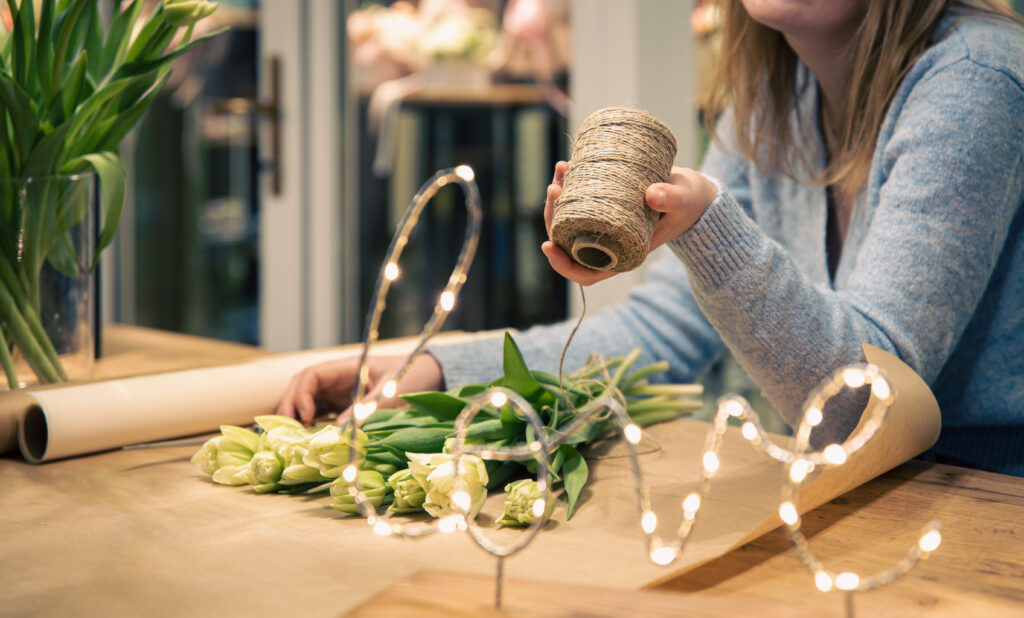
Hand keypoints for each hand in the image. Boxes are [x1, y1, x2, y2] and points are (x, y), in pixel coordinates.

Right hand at [275, 353, 443, 424]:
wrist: (432, 378)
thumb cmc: (414, 377)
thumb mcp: (393, 392)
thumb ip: (367, 407)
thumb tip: (338, 428)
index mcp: (348, 368)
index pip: (312, 375)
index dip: (302, 394)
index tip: (308, 416)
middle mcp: (339, 379)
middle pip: (301, 387)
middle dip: (289, 406)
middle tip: (285, 430)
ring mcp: (340, 393)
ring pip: (307, 401)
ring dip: (296, 416)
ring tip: (293, 437)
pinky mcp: (345, 406)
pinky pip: (321, 413)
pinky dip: (310, 424)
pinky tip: (309, 440)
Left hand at [541, 163, 716, 284]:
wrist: (693, 192)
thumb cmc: (689, 204)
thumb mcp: (684, 202)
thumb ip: (671, 199)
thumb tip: (652, 194)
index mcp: (623, 255)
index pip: (585, 273)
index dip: (562, 264)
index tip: (547, 244)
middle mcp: (608, 243)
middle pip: (568, 241)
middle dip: (553, 216)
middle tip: (555, 188)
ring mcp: (603, 224)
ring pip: (568, 219)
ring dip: (559, 196)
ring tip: (561, 169)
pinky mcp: (603, 205)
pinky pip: (578, 200)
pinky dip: (570, 184)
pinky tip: (567, 165)